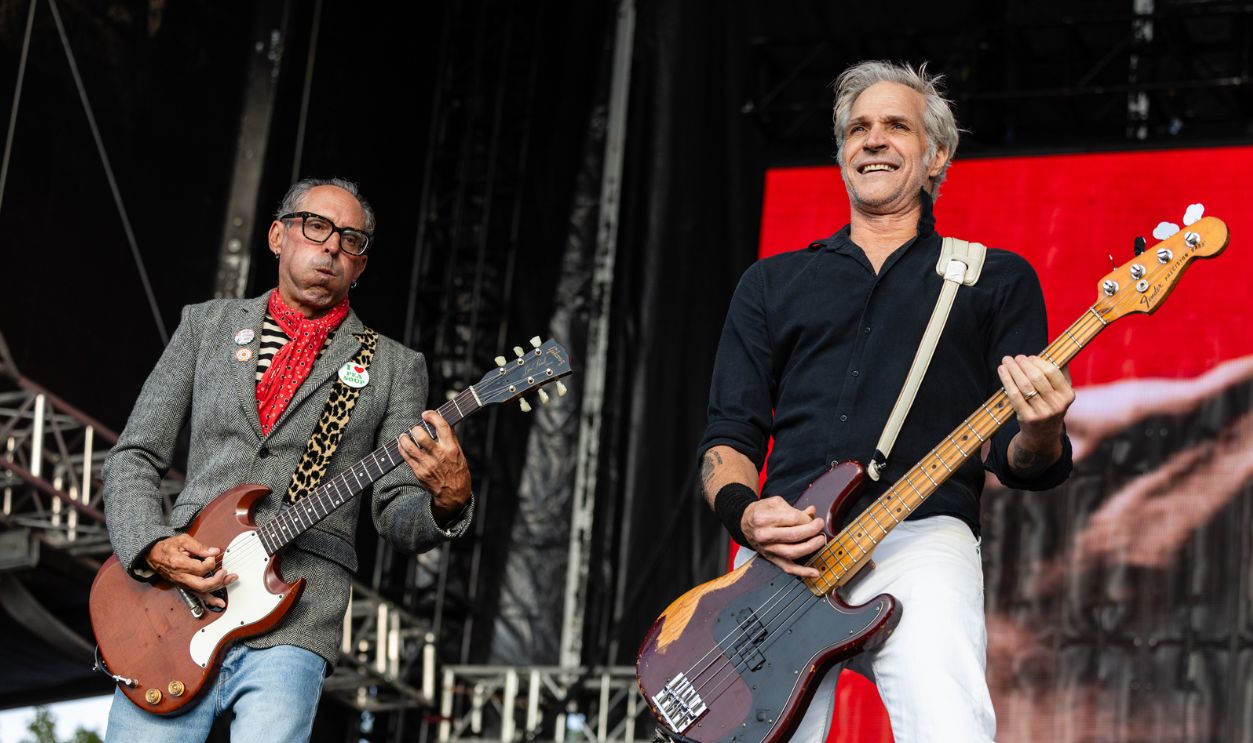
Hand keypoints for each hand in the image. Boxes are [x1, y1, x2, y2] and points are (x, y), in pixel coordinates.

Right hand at [145, 534, 236, 608]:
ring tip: (231, 580)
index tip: (212, 555)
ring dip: (218, 587)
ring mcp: (183, 584)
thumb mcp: (182, 540)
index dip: (210, 562)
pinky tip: (219, 602)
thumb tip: (214, 551)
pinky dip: (210, 600)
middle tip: (225, 571)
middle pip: (202, 584)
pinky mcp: (185, 586)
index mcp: (179, 564)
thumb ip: (199, 546)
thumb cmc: (166, 548)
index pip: (200, 568)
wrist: (153, 555)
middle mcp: (181, 577)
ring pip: (202, 591)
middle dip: (217, 579)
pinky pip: (198, 595)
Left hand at [398, 411, 472, 525]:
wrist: (454, 493)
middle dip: (416, 429)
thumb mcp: (459, 453)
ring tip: (404, 435)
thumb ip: (451, 437)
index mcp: (451, 448)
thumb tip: (442, 422)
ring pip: (410, 446)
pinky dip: (402, 448)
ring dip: (404, 438)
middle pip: (422, 436)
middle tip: (415, 429)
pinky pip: (406, 457)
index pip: (442, 426)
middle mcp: (439, 455)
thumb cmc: (458, 472)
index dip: (432, 416)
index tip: (426, 414)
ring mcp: (428, 465)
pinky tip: (402, 445)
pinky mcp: (419, 472)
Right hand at [742, 496, 825, 577]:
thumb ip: (794, 508)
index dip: (806, 519)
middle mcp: (764, 535)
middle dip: (812, 530)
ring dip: (811, 547)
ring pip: (792, 553)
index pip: (792, 519)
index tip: (813, 518)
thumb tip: (812, 512)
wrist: (745, 523)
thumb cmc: (761, 512)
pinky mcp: (771, 559)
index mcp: (763, 518)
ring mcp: (767, 549)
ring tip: (820, 540)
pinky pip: (788, 568)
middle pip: (793, 536)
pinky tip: (815, 573)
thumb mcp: (774, 503)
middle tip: (820, 525)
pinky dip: (802, 572)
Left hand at [998, 354, 1073, 442]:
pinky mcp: (1028, 418)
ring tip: (1006, 361)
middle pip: (1037, 377)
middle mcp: (1057, 405)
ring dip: (1013, 369)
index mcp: (1068, 395)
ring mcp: (1043, 413)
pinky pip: (1015, 395)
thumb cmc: (1049, 407)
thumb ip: (1060, 375)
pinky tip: (1002, 371)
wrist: (1042, 436)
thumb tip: (1057, 353)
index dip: (1038, 362)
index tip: (1029, 357)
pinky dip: (1007, 381)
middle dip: (1023, 364)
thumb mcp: (1060, 394)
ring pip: (1024, 385)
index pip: (1052, 372)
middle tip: (1015, 357)